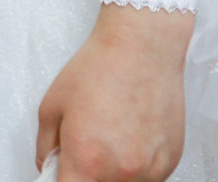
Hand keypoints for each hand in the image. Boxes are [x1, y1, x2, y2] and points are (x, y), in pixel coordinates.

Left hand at [35, 6, 191, 179]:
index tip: (60, 173)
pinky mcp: (170, 163)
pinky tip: (129, 138)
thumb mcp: (52, 106)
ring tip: (109, 138)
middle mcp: (122, 172)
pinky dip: (134, 168)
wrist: (142, 49)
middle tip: (83, 148)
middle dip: (86, 174)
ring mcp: (150, 171)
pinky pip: (147, 178)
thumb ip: (46, 146)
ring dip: (111, 173)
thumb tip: (49, 166)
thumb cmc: (98, 70)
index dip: (60, 181)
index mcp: (87, 161)